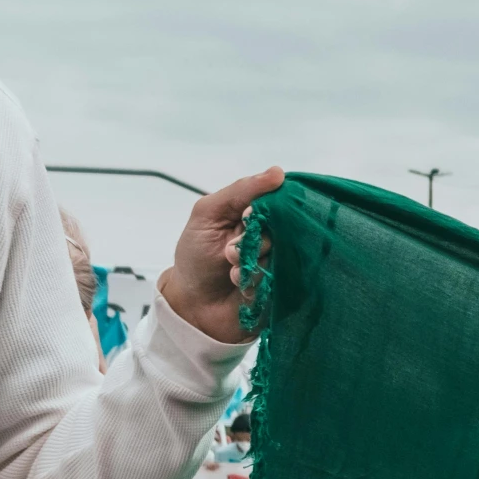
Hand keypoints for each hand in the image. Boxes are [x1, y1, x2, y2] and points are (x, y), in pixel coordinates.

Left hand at [156, 166, 285, 342]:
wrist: (193, 306)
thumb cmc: (196, 257)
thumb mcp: (207, 213)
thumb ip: (239, 191)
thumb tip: (277, 172)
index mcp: (253, 213)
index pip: (277, 197)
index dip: (267, 206)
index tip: (245, 217)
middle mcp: (270, 234)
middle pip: (285, 225)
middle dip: (255, 238)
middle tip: (229, 251)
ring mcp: (278, 260)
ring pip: (284, 251)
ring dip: (253, 261)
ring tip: (231, 271)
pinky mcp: (283, 284)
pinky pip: (285, 276)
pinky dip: (258, 279)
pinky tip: (239, 285)